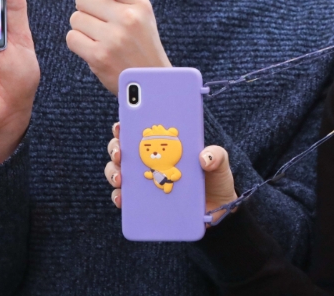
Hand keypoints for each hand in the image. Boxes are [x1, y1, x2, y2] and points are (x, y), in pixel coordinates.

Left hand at [66, 0, 170, 93]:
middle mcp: (128, 16)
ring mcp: (114, 37)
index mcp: (138, 2)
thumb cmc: (142, 46)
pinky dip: (79, 44)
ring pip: (75, 19)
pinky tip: (95, 52)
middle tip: (103, 27)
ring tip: (102, 41)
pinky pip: (72, 38)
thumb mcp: (141, 17)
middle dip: (87, 10)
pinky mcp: (100, 56)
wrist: (154, 84)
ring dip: (82, 29)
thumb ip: (118, 1)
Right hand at [105, 123, 237, 223]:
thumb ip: (216, 155)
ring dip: (113, 172)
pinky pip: (125, 198)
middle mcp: (150, 159)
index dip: (126, 124)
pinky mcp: (144, 201)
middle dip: (115, 147)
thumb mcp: (219, 162)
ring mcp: (144, 180)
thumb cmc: (214, 179)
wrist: (218, 208)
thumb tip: (205, 157)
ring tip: (120, 177)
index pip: (140, 129)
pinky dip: (119, 197)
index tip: (121, 126)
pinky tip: (122, 198)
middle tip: (119, 152)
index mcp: (165, 144)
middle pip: (122, 148)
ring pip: (118, 171)